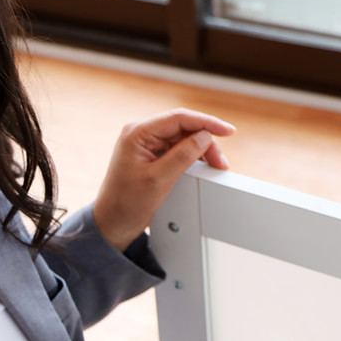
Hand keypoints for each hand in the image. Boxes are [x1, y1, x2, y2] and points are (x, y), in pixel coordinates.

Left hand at [92, 109, 235, 251]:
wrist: (113, 222)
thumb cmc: (126, 204)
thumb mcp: (159, 179)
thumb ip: (183, 155)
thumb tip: (204, 136)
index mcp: (137, 133)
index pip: (179, 118)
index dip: (206, 122)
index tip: (228, 130)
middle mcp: (141, 134)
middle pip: (184, 127)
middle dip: (205, 141)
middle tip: (220, 162)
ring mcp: (146, 144)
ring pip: (183, 138)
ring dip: (200, 150)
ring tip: (214, 166)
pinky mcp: (151, 154)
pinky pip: (177, 148)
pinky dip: (192, 156)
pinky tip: (201, 167)